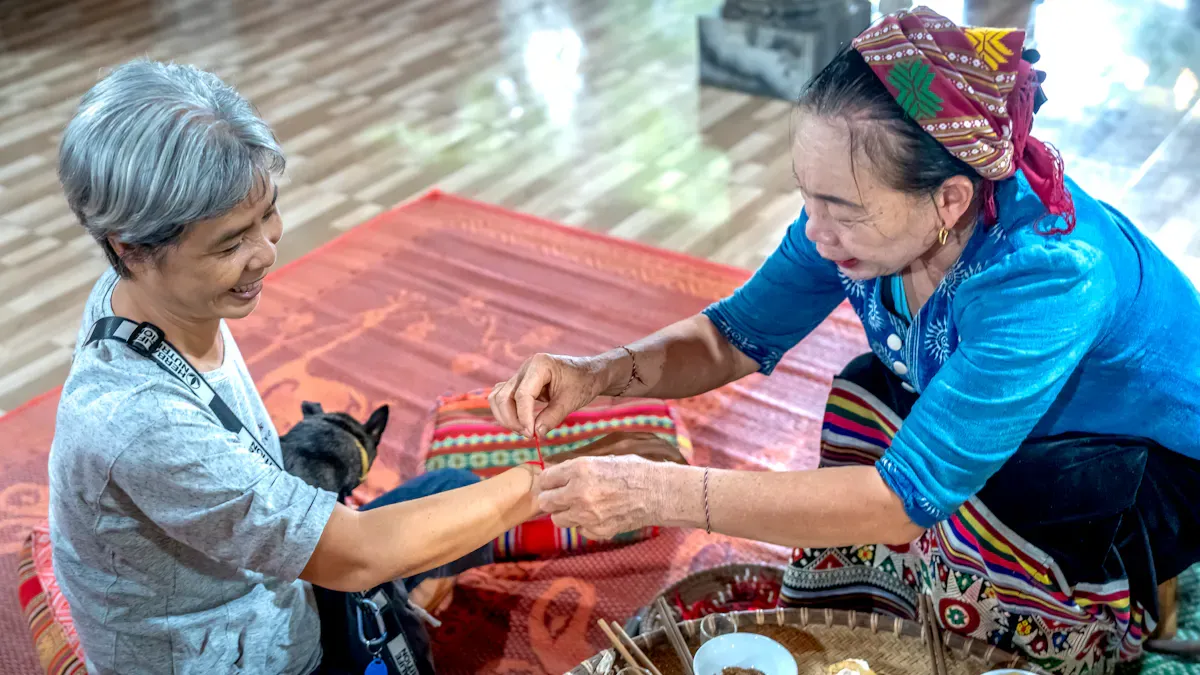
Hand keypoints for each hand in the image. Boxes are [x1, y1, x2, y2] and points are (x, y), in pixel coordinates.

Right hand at [489, 353, 611, 436]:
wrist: (590, 373)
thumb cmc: (584, 383)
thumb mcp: (571, 401)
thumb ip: (552, 417)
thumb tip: (535, 434)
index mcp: (539, 365)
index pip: (522, 394)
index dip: (523, 417)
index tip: (531, 435)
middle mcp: (526, 367)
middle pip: (503, 396)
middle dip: (512, 419)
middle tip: (528, 435)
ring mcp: (520, 374)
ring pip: (498, 397)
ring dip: (506, 417)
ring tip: (524, 431)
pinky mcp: (519, 383)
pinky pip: (502, 397)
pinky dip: (507, 412)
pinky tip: (521, 423)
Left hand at [535, 454, 670, 539]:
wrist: (658, 492)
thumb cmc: (634, 471)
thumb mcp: (602, 460)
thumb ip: (577, 469)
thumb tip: (557, 475)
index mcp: (580, 469)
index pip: (545, 478)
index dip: (548, 481)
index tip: (552, 483)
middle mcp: (578, 492)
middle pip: (545, 501)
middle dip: (550, 499)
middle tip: (559, 497)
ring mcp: (587, 514)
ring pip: (558, 519)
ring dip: (565, 513)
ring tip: (579, 507)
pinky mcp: (597, 530)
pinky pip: (579, 530)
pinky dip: (584, 524)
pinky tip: (598, 515)